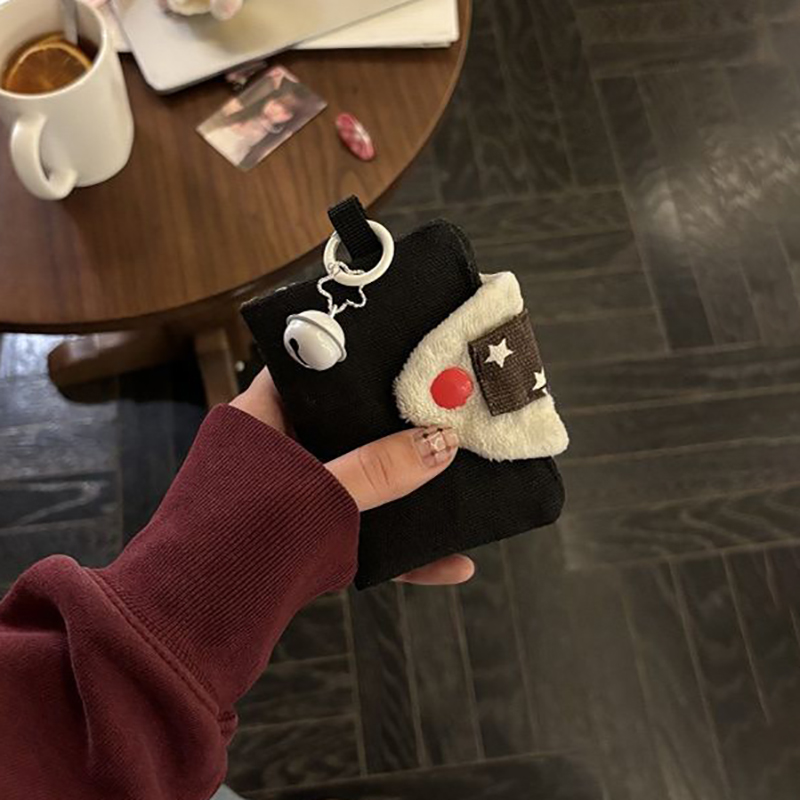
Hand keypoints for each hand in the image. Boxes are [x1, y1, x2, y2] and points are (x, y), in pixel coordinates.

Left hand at [231, 369, 474, 585]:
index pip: (308, 367)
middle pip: (347, 425)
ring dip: (407, 489)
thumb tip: (440, 442)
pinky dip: (402, 547)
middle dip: (398, 425)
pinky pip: (363, 533)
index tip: (405, 349)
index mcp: (260, 419)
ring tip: (459, 477)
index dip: (354, 353)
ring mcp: (293, 498)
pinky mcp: (307, 540)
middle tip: (450, 408)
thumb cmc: (231, 544)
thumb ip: (377, 469)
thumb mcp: (316, 494)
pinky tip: (450, 563)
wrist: (189, 628)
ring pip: (361, 480)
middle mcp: (277, 453)